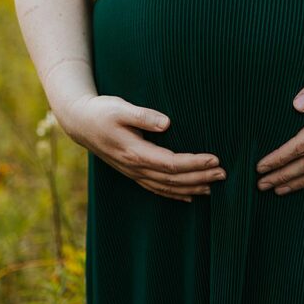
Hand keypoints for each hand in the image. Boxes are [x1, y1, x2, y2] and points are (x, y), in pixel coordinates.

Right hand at [58, 94, 226, 202]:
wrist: (79, 122)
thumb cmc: (102, 111)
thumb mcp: (121, 108)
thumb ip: (143, 116)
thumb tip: (167, 123)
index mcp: (135, 152)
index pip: (171, 163)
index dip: (194, 163)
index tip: (215, 159)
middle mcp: (135, 167)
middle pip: (173, 179)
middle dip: (200, 177)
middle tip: (224, 173)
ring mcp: (133, 172)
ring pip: (166, 187)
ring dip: (191, 187)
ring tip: (214, 186)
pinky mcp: (132, 172)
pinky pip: (156, 188)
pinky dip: (175, 193)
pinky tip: (190, 196)